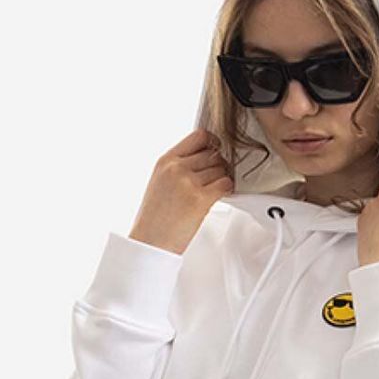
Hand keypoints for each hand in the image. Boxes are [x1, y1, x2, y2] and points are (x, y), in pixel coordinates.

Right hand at [128, 127, 233, 254]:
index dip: (212, 143)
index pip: (198, 136)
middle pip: (213, 154)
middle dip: (218, 165)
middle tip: (215, 178)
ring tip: (214, 190)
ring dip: (222, 179)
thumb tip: (204, 159)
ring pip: (221, 169)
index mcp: (166, 161)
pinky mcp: (200, 199)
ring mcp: (189, 182)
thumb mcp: (160, 182)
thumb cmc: (155, 218)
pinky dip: (227, 189)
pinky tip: (220, 196)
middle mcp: (177, 168)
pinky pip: (225, 184)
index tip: (216, 150)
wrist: (150, 242)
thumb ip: (178, 167)